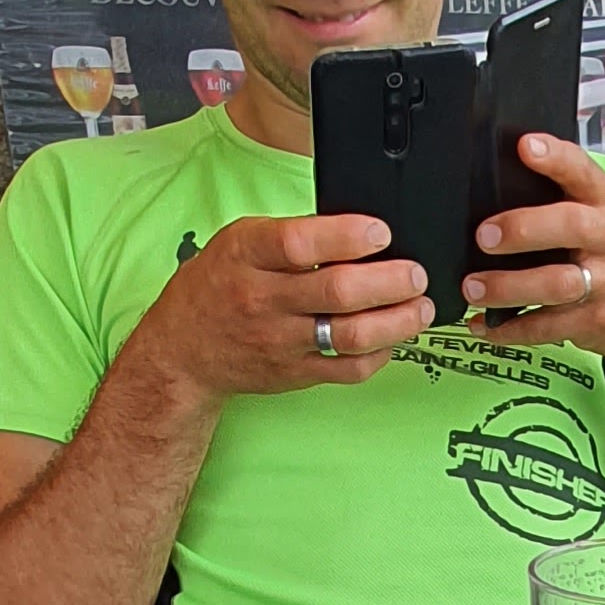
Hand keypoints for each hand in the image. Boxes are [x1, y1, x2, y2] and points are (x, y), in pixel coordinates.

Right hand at [138, 212, 435, 401]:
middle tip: (416, 274)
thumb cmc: (219, 285)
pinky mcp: (294, 374)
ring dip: (396, 322)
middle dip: (390, 282)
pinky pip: (347, 369)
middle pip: (337, 292)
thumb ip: (292, 235)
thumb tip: (360, 230)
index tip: (381, 232)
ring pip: (350, 335)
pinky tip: (393, 338)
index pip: (300, 244)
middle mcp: (262, 299)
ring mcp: (279, 341)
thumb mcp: (240, 242)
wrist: (183, 352)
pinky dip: (380, 354)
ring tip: (420, 308)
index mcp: (247, 255)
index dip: (348, 237)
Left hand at [463, 135, 604, 375]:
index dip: (556, 158)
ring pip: (557, 283)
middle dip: (524, 228)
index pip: (584, 173)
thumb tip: (495, 188)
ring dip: (509, 287)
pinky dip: (512, 329)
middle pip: (572, 225)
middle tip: (484, 236)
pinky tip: (486, 325)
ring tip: (474, 288)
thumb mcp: (598, 222)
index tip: (525, 147)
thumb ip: (561, 203)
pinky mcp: (598, 321)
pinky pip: (550, 326)